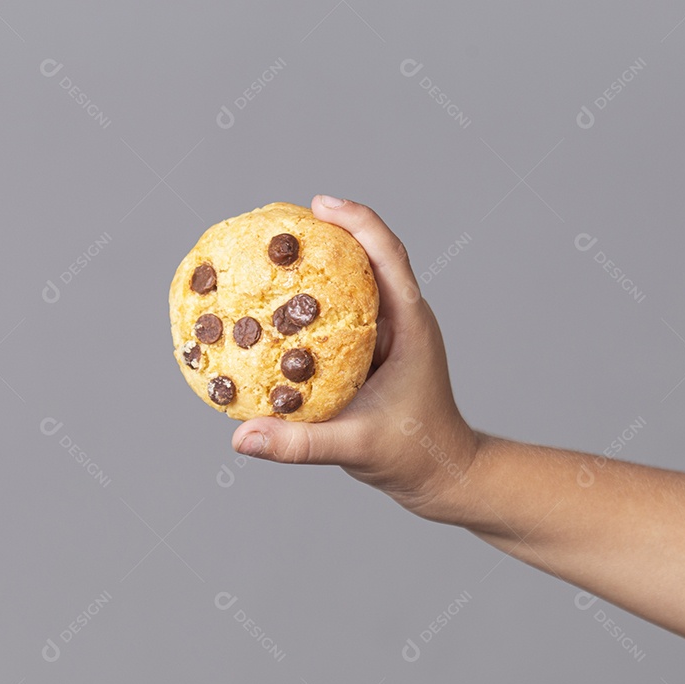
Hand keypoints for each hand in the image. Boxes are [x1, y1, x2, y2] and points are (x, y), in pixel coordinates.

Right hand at [231, 195, 479, 519]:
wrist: (442, 477)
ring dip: (319, 263)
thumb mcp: (355, 448)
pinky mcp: (372, 351)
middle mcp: (401, 321)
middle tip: (280, 220)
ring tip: (271, 251)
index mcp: (410, 325)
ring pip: (354, 282)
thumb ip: (300, 444)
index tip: (319, 203)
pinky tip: (274, 309)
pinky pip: (339, 314)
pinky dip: (311, 302)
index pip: (388, 257)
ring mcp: (387, 334)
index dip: (357, 222)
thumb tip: (241, 439)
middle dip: (328, 231)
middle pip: (367, 256)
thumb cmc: (414, 458)